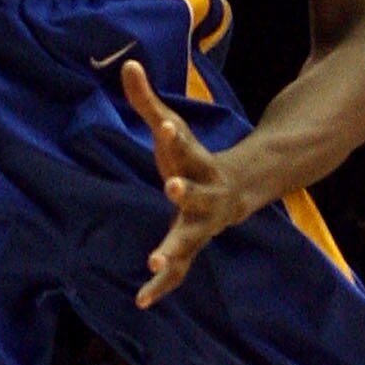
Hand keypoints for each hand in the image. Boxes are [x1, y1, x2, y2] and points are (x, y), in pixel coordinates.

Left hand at [122, 62, 252, 307]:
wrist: (238, 191)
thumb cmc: (193, 158)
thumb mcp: (174, 128)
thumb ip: (147, 100)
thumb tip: (127, 63)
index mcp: (196, 163)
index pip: (184, 145)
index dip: (173, 135)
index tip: (164, 122)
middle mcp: (204, 195)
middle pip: (196, 193)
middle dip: (186, 190)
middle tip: (172, 185)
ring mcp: (201, 224)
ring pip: (190, 239)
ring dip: (173, 251)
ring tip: (153, 262)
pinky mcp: (191, 247)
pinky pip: (180, 270)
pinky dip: (163, 285)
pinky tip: (142, 301)